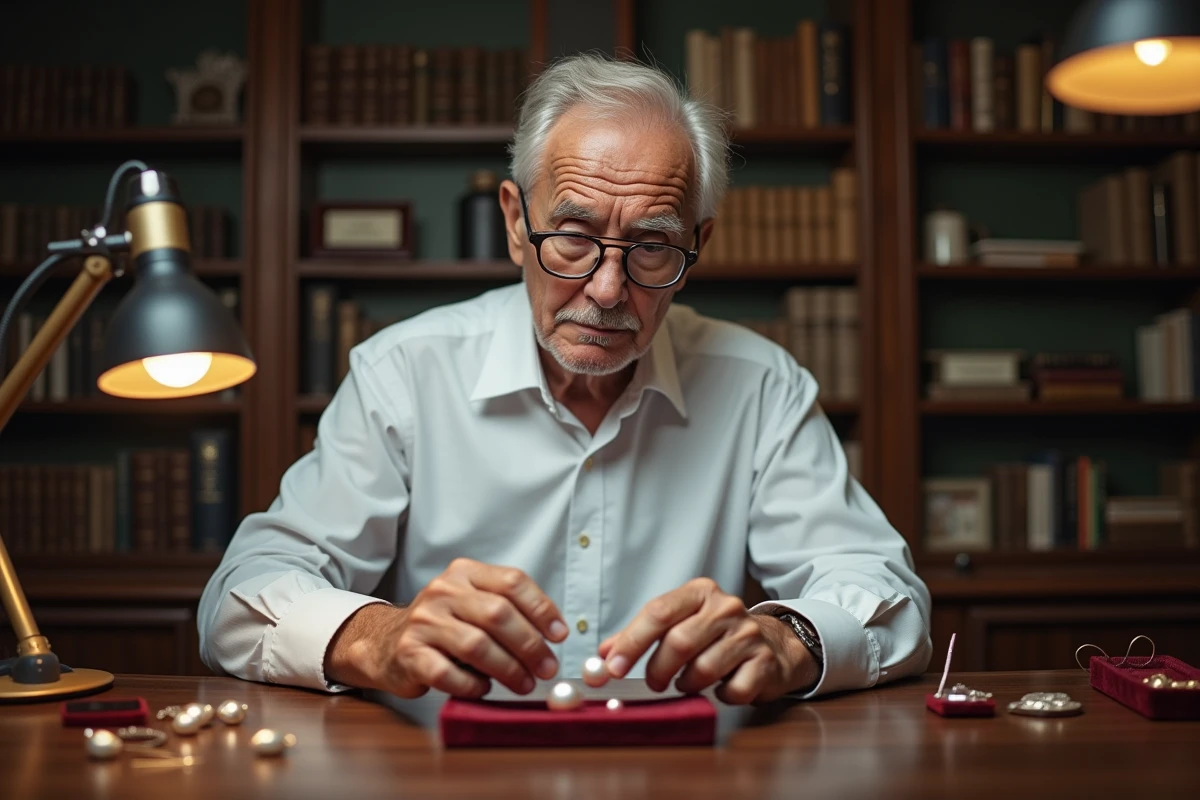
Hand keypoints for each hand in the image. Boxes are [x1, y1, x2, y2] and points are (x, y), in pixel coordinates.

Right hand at [324, 558, 568, 698]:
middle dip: (530, 645)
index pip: (512, 582)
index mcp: (464, 572)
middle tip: (547, 668)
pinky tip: (483, 688)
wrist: (385, 641)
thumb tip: (552, 635)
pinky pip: (448, 673)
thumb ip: (507, 609)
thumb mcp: (472, 603)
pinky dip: (472, 685)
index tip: (560, 634)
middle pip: (498, 615)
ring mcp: (423, 621)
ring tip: (524, 683)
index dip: (541, 608)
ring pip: (476, 645)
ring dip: (508, 669)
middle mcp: (443, 591)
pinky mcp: (409, 653)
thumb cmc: (443, 625)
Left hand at [598, 578, 818, 704]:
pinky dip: (720, 696)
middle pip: (679, 642)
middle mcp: (725, 607)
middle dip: (658, 669)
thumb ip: (640, 636)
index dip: (632, 642)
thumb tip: (603, 654)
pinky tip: (719, 687)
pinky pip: (732, 690)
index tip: (612, 667)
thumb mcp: (680, 623)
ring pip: (703, 670)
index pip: (659, 612)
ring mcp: (748, 634)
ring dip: (688, 684)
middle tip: (653, 683)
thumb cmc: (715, 634)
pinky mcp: (765, 662)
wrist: (773, 643)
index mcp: (699, 592)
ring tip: (688, 681)